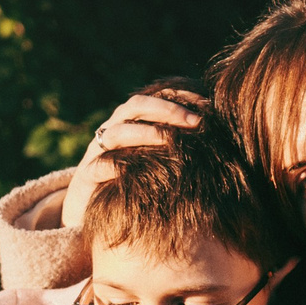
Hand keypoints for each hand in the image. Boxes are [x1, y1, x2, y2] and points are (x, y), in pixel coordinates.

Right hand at [60, 90, 208, 228]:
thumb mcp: (156, 161)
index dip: (180, 97)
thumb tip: (219, 137)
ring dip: (145, 133)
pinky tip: (133, 170)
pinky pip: (97, 167)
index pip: (155, 97)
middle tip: (195, 122)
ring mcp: (97, 152)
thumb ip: (177, 146)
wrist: (90, 207)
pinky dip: (114, 166)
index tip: (207, 104)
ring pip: (116, 132)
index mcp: (132, 121)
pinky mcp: (86, 177)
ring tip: (170, 141)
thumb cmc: (133, 182)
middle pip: (136, 107)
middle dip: (166, 110)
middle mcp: (113, 130)